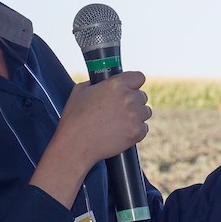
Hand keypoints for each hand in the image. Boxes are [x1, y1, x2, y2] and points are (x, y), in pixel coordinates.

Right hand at [32, 71, 150, 205]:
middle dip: (133, 101)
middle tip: (119, 110)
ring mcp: (134, 116)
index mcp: (116, 84)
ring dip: (137, 116)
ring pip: (145, 112)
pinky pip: (144, 128)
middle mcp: (128, 98)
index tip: (129, 89)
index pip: (139, 77)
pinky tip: (122, 132)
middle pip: (142, 96)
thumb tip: (104, 82)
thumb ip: (98, 83)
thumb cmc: (75, 118)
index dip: (133, 84)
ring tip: (120, 122)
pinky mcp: (137, 132)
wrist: (75, 145)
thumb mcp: (81, 90)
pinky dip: (136, 130)